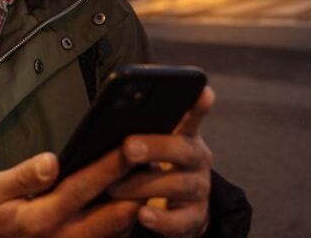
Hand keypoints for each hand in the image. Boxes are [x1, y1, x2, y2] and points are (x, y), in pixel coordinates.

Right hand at [0, 149, 139, 237]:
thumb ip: (23, 176)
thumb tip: (51, 161)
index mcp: (41, 217)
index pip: (84, 187)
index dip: (109, 167)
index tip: (129, 146)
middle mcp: (63, 237)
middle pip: (113, 215)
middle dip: (136, 189)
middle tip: (155, 162)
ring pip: (117, 231)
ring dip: (135, 206)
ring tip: (149, 177)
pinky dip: (124, 222)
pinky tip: (130, 201)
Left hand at [108, 86, 215, 237]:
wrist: (174, 208)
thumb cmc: (152, 167)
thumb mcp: (148, 145)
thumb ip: (136, 130)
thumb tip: (108, 116)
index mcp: (185, 135)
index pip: (193, 116)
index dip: (198, 105)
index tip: (202, 91)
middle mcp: (197, 159)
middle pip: (183, 149)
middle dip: (155, 147)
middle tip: (128, 147)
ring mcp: (198, 188)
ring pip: (177, 185)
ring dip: (143, 185)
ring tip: (115, 187)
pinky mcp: (195, 217)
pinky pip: (180, 220)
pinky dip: (161, 219)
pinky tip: (142, 215)